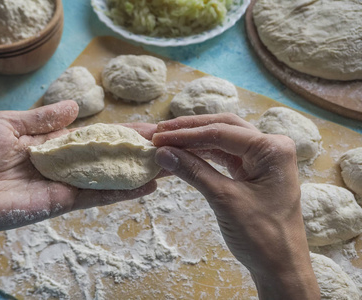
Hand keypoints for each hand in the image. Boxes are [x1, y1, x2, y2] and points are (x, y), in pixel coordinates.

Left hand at [0, 101, 156, 238]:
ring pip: (110, 178)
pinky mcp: (64, 203)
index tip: (149, 127)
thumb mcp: (9, 124)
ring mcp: (67, 185)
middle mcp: (65, 165)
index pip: (96, 137)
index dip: (122, 132)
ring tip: (169, 164)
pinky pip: (98, 197)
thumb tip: (76, 108)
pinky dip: (124, 193)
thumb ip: (44, 118)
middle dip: (138, 151)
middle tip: (169, 144)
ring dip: (139, 171)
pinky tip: (148, 186)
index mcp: (53, 144)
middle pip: (109, 157)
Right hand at [152, 114, 319, 299]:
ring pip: (223, 138)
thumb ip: (193, 171)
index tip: (159, 137)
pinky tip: (184, 152)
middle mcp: (271, 146)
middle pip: (224, 127)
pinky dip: (204, 152)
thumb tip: (162, 152)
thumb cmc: (261, 237)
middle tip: (161, 131)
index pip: (222, 132)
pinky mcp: (254, 170)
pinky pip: (225, 154)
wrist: (280, 266)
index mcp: (272, 148)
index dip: (186, 134)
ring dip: (195, 139)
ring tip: (168, 139)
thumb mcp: (224, 200)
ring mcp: (263, 158)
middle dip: (191, 129)